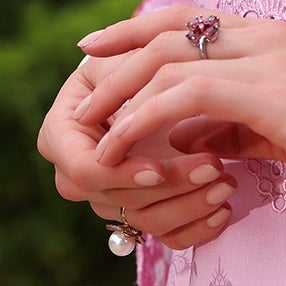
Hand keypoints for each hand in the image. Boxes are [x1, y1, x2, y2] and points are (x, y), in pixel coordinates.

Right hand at [37, 50, 236, 252]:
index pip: (86, 171)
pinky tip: (224, 211)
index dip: (121, 173)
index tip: (158, 169)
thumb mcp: (126, 55)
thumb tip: (91, 48)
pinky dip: (197, 228)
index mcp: (60, 137)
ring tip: (226, 183)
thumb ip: (117, 61)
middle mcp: (78, 175)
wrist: (157, 80)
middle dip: (169, 186)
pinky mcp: (141, 211)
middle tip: (214, 167)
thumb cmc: (138, 59)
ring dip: (190, 206)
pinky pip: (166, 236)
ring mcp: (110, 198)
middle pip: (120, 200)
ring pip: (146, 221)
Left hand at [75, 3, 285, 187]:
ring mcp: (264, 58)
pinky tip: (125, 142)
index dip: (139, 27)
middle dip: (117, 52)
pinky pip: (187, 95)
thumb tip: (190, 138)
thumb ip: (237, 125)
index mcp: (268, 37)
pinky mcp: (268, 91)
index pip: (190, 19)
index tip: (98, 44)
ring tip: (89, 123)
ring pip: (169, 59)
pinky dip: (145, 115)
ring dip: (120, 91)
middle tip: (80, 76)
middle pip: (169, 30)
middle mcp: (261, 36)